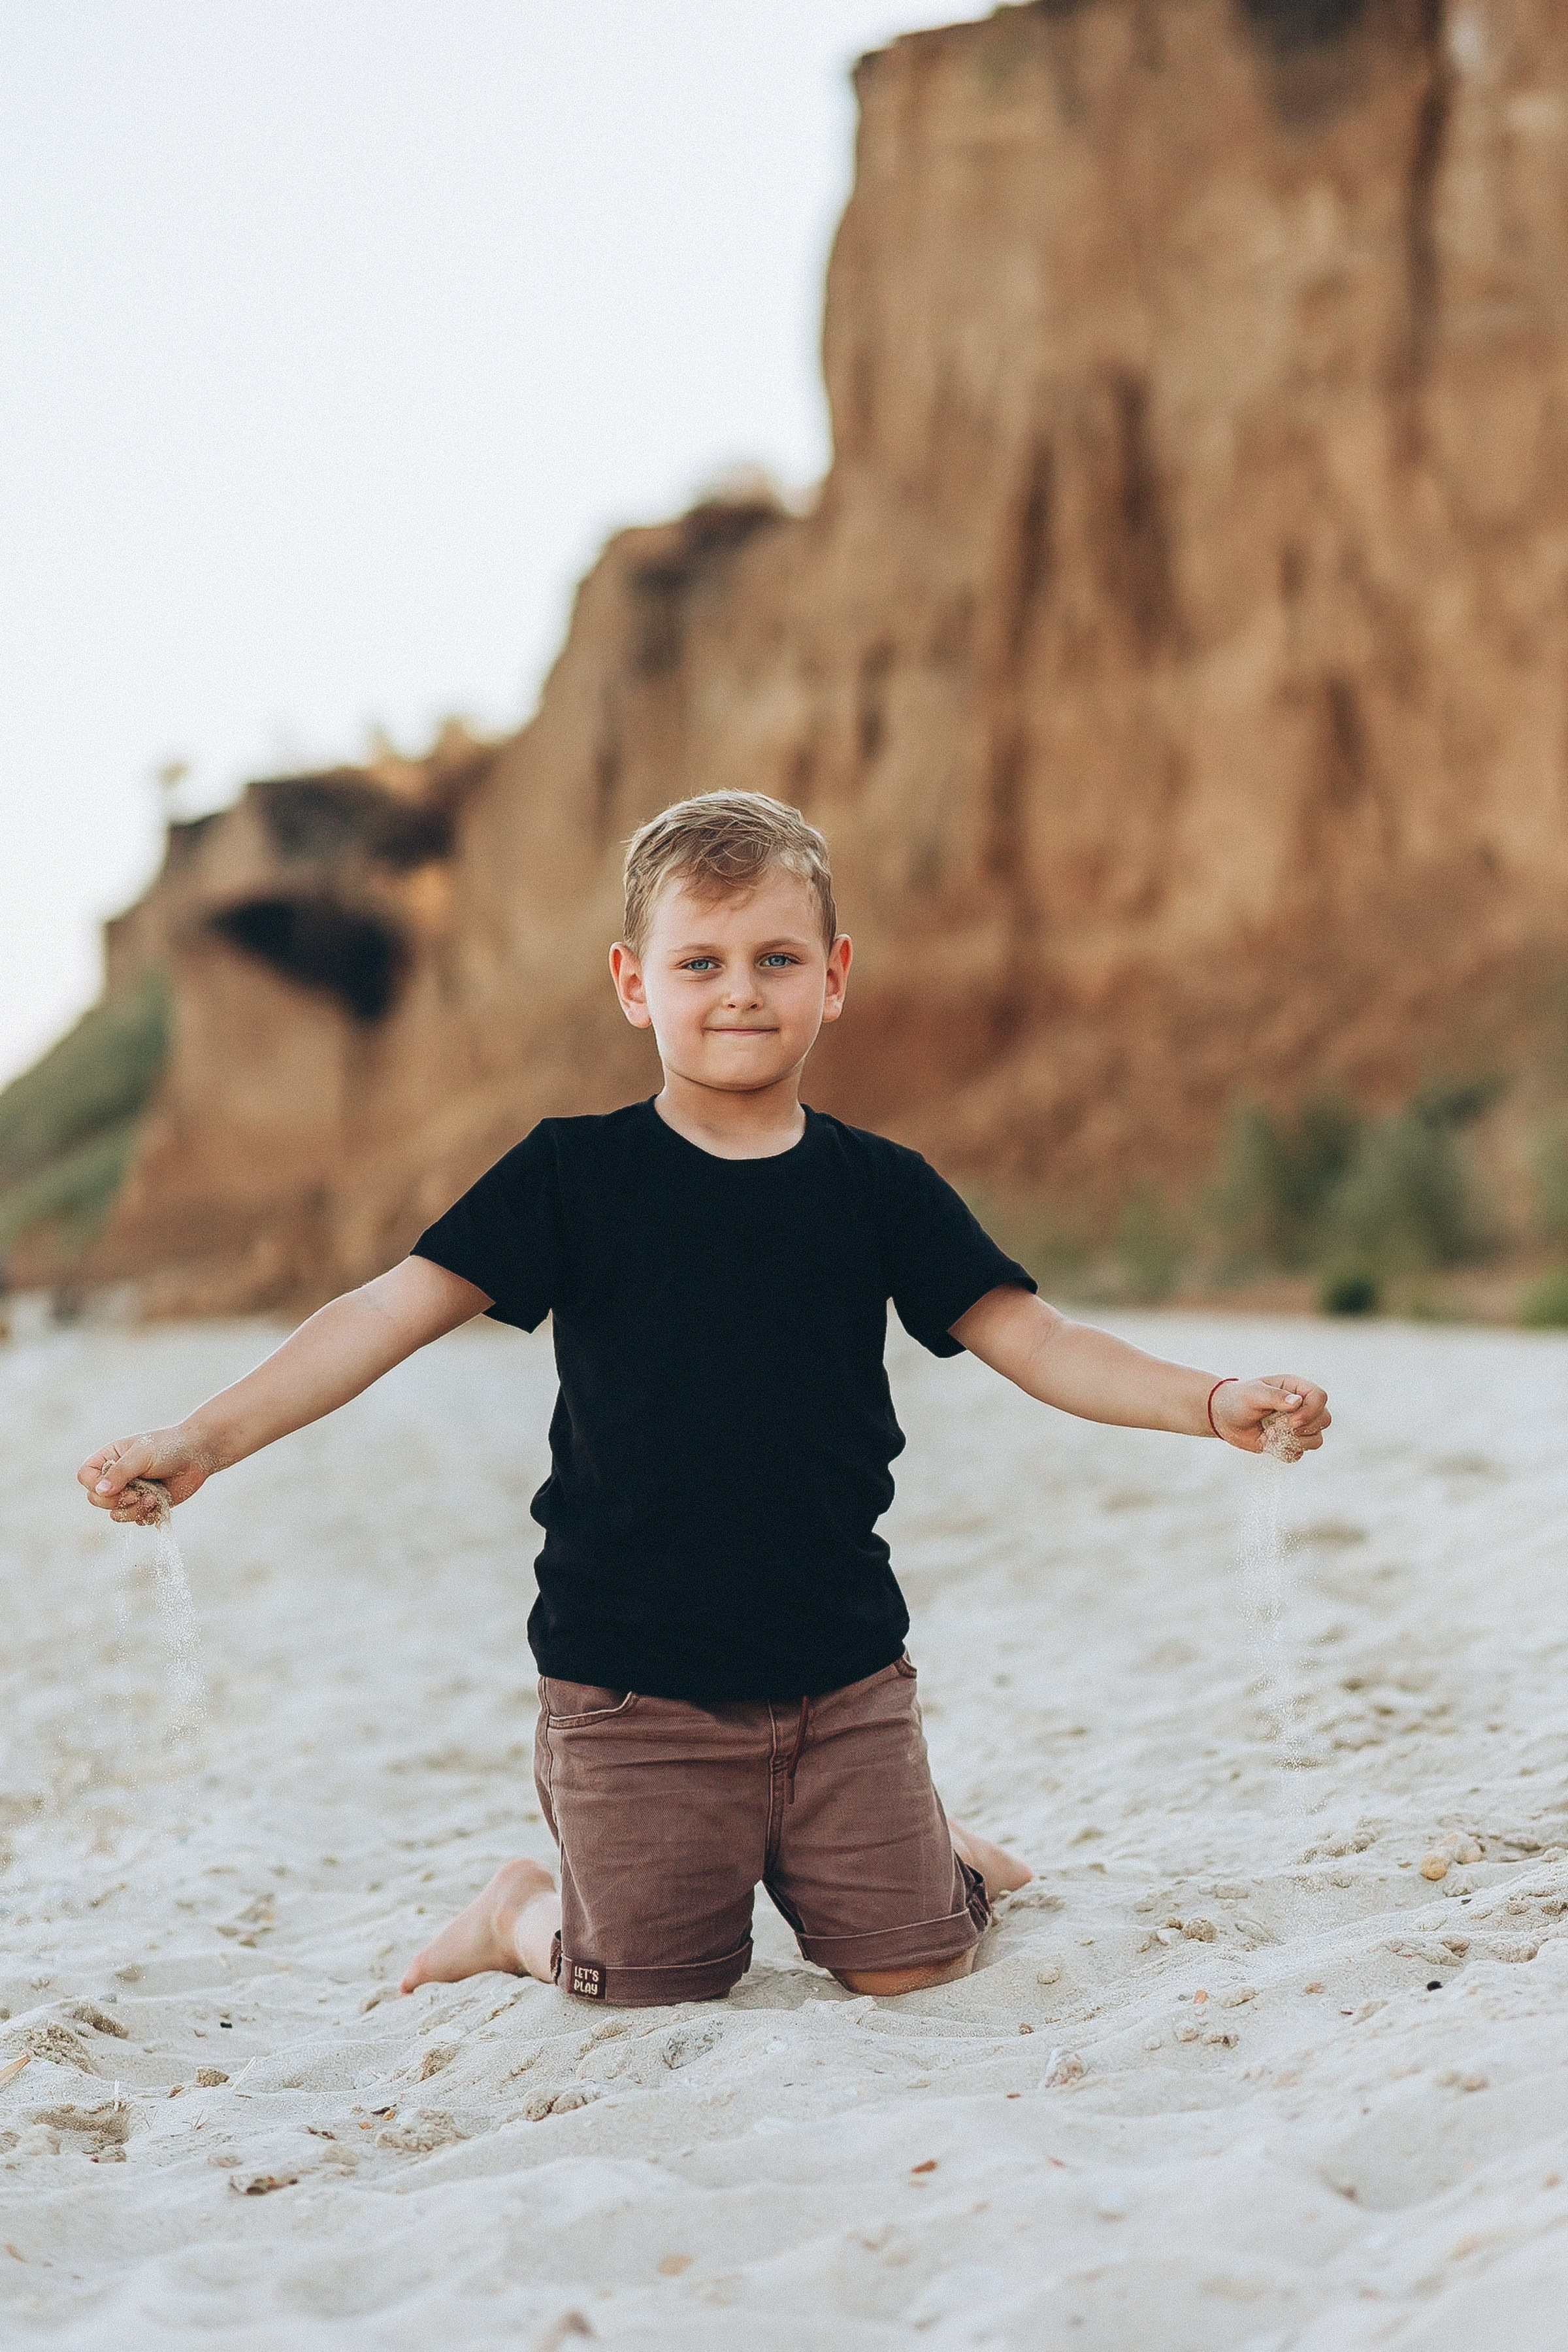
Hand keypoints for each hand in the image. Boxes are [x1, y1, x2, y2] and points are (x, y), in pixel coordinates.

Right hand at [78, 1427, 214, 1521]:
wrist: (199, 1454)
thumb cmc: (169, 1447)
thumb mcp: (142, 1455)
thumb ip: (120, 1472)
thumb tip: (99, 1491)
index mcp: (110, 1458)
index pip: (85, 1476)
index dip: (95, 1485)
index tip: (116, 1484)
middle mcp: (116, 1476)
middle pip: (97, 1499)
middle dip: (117, 1501)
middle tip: (135, 1493)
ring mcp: (130, 1492)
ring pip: (116, 1514)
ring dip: (134, 1509)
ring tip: (153, 1497)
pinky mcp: (145, 1504)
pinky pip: (136, 1519)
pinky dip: (147, 1514)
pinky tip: (160, 1501)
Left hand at [1210, 1375, 1329, 1458]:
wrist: (1223, 1417)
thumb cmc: (1237, 1399)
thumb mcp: (1253, 1394)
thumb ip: (1275, 1397)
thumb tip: (1297, 1402)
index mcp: (1295, 1388)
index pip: (1320, 1397)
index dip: (1311, 1411)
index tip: (1292, 1421)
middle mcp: (1301, 1406)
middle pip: (1324, 1419)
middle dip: (1305, 1429)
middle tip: (1280, 1428)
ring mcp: (1297, 1425)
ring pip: (1316, 1439)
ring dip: (1295, 1442)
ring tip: (1271, 1434)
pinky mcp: (1290, 1442)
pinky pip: (1299, 1453)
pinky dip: (1285, 1451)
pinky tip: (1268, 1443)